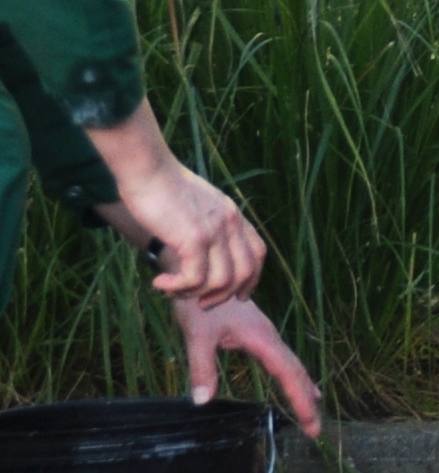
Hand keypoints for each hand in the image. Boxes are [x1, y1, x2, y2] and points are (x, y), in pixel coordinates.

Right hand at [88, 109, 263, 305]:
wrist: (147, 168)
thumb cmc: (162, 186)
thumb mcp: (196, 205)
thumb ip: (205, 224)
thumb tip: (198, 250)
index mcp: (233, 215)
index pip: (257, 254)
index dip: (251, 279)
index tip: (236, 295)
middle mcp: (230, 224)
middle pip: (244, 273)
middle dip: (224, 295)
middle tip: (201, 304)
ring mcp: (215, 231)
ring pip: (220, 281)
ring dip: (195, 294)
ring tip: (172, 291)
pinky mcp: (193, 238)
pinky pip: (195, 278)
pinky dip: (177, 287)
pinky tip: (160, 283)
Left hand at [174, 294, 321, 438]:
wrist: (200, 268)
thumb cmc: (198, 302)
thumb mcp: (197, 335)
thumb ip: (202, 368)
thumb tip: (202, 402)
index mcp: (261, 338)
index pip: (288, 375)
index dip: (300, 401)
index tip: (312, 425)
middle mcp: (269, 336)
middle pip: (296, 371)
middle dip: (305, 400)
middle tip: (315, 429)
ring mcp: (265, 333)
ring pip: (291, 363)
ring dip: (302, 386)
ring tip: (312, 406)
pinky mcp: (258, 332)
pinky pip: (282, 357)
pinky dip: (292, 374)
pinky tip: (292, 379)